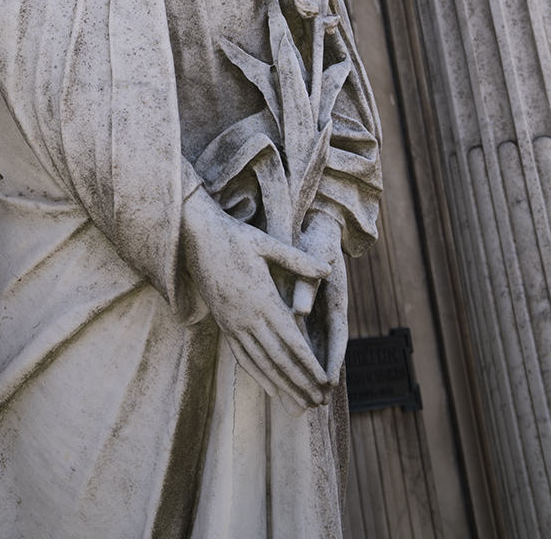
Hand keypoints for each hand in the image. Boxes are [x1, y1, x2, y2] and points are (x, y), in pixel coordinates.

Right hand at [182, 187, 330, 408]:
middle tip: (320, 402)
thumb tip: (328, 268)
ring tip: (301, 404)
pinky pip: (243, 356)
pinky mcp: (223, 324)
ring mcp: (232, 324)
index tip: (325, 382)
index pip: (290, 340)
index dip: (308, 364)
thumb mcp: (267, 243)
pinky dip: (259, 375)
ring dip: (282, 386)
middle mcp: (246, 317)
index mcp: (261, 299)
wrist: (194, 239)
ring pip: (260, 363)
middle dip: (300, 383)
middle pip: (278, 359)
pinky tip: (272, 389)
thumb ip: (298, 259)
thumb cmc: (234, 237)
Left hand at [299, 210, 347, 384]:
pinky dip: (300, 355)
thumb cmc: (315, 237)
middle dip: (324, 375)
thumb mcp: (315, 252)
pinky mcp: (312, 308)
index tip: (330, 380)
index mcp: (336, 296)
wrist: (318, 225)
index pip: (337, 334)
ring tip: (306, 398)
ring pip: (318, 346)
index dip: (334, 358)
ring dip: (312, 370)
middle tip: (319, 401)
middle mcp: (332, 308)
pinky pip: (306, 336)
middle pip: (329, 348)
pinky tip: (290, 371)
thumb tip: (300, 309)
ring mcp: (323, 310)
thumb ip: (305, 281)